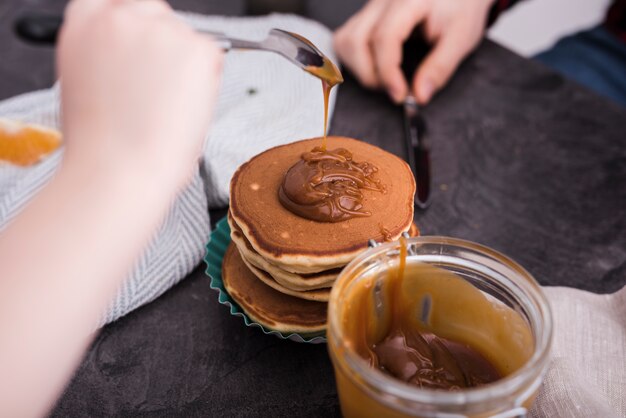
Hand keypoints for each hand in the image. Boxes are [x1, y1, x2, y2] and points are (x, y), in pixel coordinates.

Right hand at [58, 0, 222, 188]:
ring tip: (169, 106)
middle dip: (162, 42)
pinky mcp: (195, 48)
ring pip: (185, 35)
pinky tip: (185, 106)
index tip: (140, 48)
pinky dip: (208, 79)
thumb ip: (107, 57)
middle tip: (162, 85)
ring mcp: (160, 30)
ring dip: (185, 63)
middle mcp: (120, 18)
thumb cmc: (101, 146)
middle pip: (154, 11)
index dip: (133, 26)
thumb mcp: (84, 84)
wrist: (118, 171)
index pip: (114, 4)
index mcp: (85, 25)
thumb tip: (133, 58)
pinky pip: (212, 53)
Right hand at [334, 0, 493, 103]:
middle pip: (356, 40)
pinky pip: (346, 38)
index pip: (384, 37)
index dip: (388, 72)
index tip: (399, 95)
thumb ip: (440, 67)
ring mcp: (371, 6)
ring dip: (359, 68)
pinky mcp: (366, 15)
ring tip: (384, 78)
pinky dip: (355, 59)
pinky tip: (376, 66)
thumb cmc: (461, 6)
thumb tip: (419, 96)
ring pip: (345, 40)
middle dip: (371, 74)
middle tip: (395, 88)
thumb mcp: (461, 37)